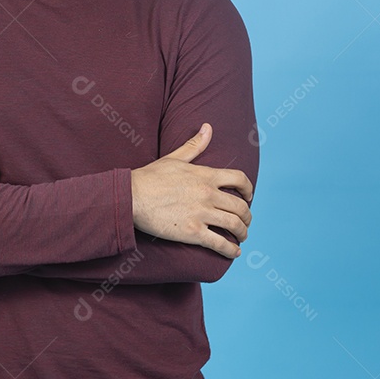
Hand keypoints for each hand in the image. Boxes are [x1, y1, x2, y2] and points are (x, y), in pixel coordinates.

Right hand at [130, 123, 252, 257]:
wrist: (131, 196)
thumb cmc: (150, 177)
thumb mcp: (174, 158)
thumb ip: (194, 145)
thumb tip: (207, 127)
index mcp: (205, 175)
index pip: (239, 179)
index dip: (248, 189)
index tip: (249, 196)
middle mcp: (208, 194)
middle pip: (241, 206)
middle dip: (247, 216)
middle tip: (245, 221)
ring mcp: (202, 214)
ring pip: (235, 225)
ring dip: (243, 233)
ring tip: (241, 237)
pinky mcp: (193, 232)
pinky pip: (220, 244)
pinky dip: (231, 250)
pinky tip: (234, 252)